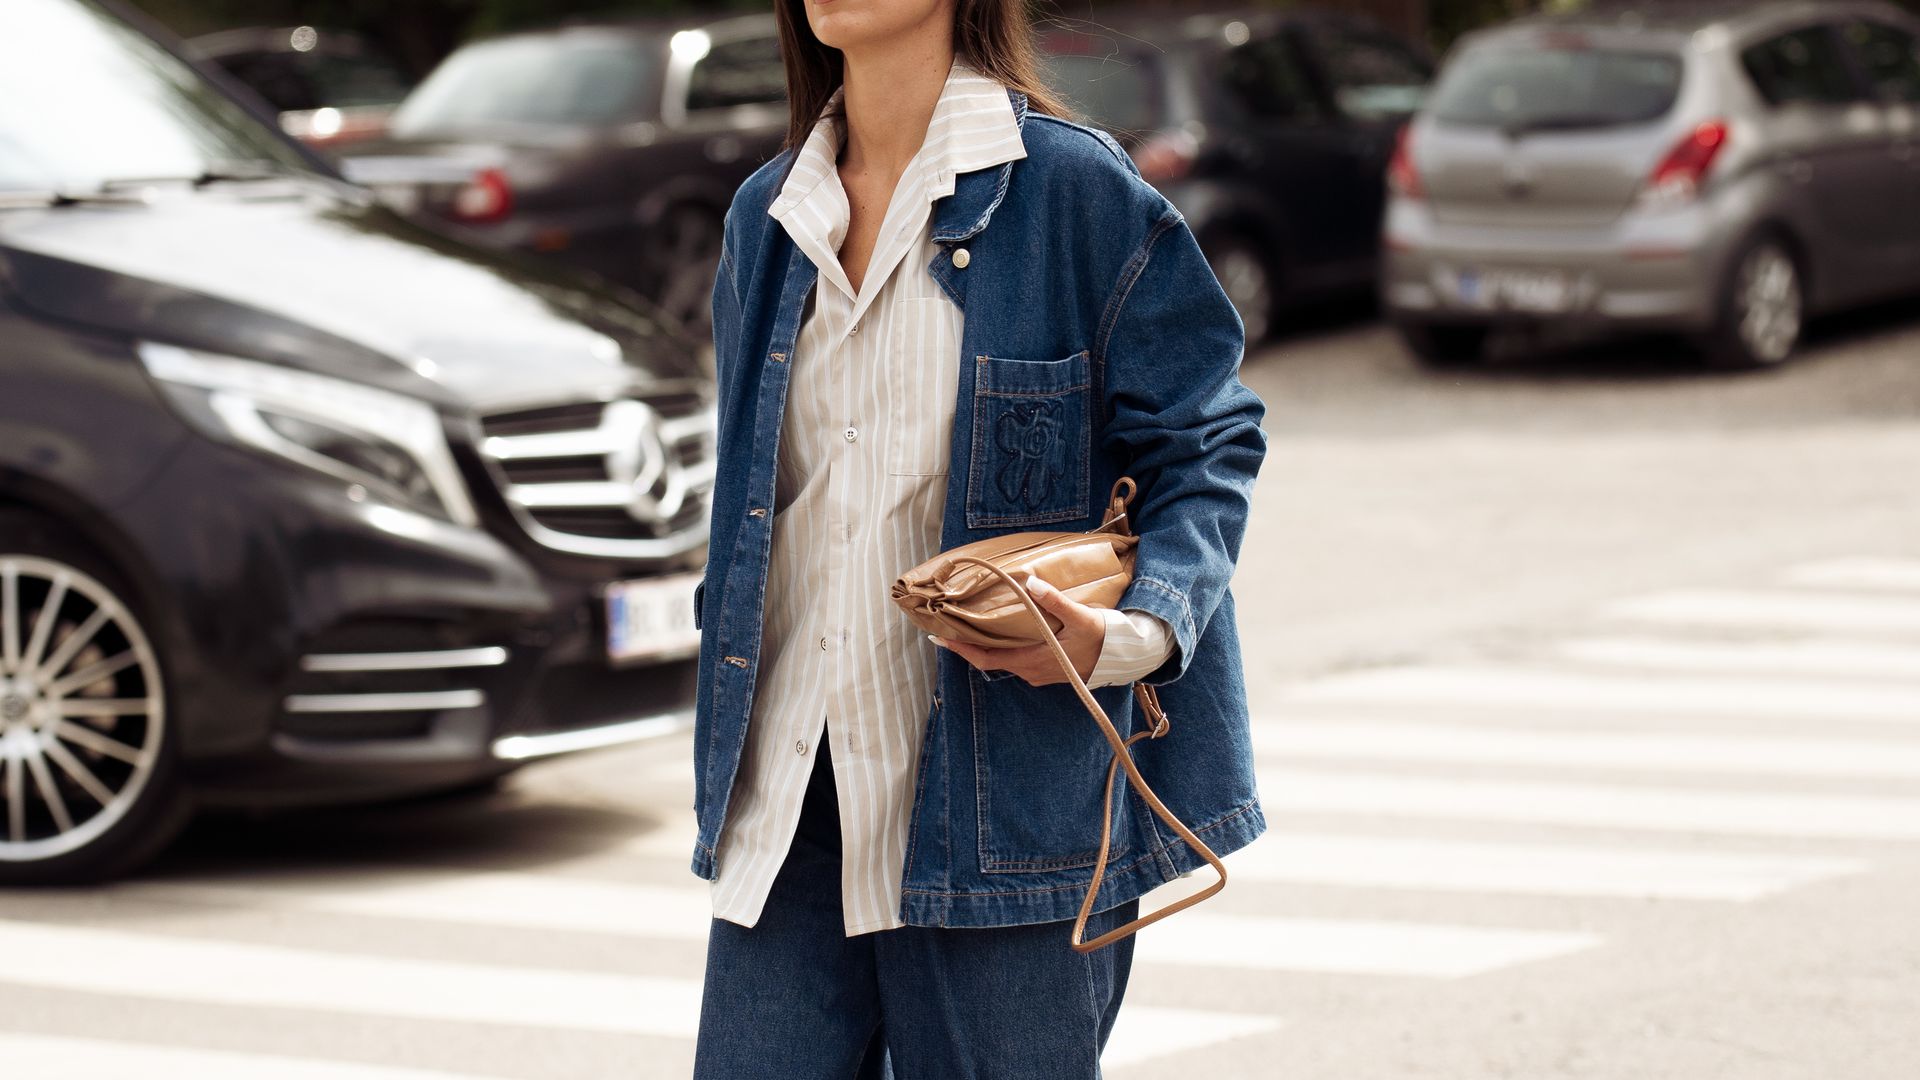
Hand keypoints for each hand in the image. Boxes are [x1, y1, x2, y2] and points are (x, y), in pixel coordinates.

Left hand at [932, 575, 1105, 686]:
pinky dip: (1004, 646)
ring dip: (986, 644)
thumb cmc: (1103, 638)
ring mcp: (1039, 672)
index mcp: (1032, 661)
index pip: (987, 658)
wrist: (1126, 657)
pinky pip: (1017, 659)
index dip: (962, 649)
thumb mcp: (1080, 617)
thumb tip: (1030, 582)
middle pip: (991, 659)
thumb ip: (1055, 601)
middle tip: (949, 626)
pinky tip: (1002, 631)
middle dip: (969, 644)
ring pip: (1004, 659)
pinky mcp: (1048, 670)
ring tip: (971, 625)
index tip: (940, 638)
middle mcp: (1031, 671)